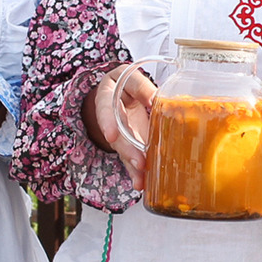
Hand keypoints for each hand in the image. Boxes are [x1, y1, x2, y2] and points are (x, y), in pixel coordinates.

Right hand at [83, 63, 156, 189]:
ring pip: (124, 152)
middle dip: (128, 151)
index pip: (105, 109)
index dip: (108, 123)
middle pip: (118, 137)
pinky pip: (131, 159)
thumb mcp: (129, 77)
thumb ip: (141, 86)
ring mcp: (119, 135)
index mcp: (107, 97)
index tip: (111, 136)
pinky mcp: (129, 145)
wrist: (119, 94)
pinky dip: (137, 173)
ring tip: (140, 180)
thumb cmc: (125, 84)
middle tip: (139, 163)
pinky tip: (142, 184)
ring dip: (133, 166)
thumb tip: (156, 99)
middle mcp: (111, 119)